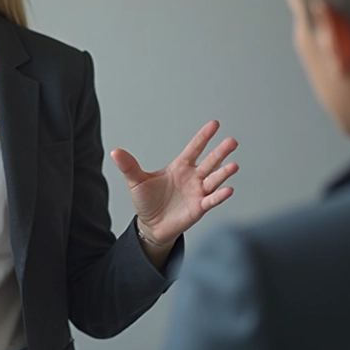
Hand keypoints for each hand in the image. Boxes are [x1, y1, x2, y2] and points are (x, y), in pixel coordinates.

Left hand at [111, 120, 237, 244]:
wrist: (151, 225)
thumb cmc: (147, 201)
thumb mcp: (136, 182)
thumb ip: (129, 166)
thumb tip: (115, 152)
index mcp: (179, 167)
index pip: (194, 148)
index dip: (203, 137)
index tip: (214, 124)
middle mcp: (192, 177)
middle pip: (210, 162)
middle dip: (220, 152)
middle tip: (231, 141)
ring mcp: (198, 192)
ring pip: (214, 180)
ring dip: (224, 173)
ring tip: (233, 165)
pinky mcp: (199, 207)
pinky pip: (211, 200)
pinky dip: (220, 195)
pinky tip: (228, 189)